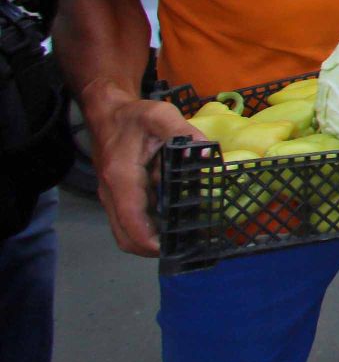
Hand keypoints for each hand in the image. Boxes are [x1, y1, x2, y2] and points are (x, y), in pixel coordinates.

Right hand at [90, 96, 203, 256]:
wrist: (107, 113)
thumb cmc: (134, 116)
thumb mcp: (161, 116)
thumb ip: (184, 132)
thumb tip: (209, 155)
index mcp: (121, 177)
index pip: (131, 220)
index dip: (149, 240)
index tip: (172, 248)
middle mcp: (111, 193)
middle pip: (125, 235)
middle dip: (152, 247)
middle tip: (184, 244)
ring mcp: (111, 197)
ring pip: (125, 231)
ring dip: (150, 238)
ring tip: (182, 235)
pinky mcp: (116, 196)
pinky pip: (128, 220)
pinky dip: (147, 227)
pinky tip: (172, 218)